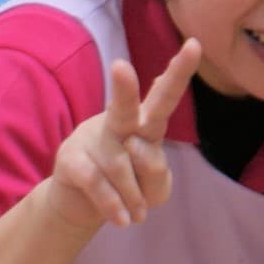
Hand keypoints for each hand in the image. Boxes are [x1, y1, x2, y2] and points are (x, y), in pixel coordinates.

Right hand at [48, 37, 200, 229]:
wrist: (83, 207)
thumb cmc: (128, 188)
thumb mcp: (154, 188)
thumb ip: (157, 173)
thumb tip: (135, 151)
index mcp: (144, 123)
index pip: (164, 96)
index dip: (179, 72)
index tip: (195, 44)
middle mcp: (117, 123)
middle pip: (123, 106)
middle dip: (124, 88)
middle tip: (121, 66)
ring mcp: (90, 138)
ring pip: (119, 164)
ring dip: (133, 195)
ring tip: (138, 215)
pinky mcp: (69, 160)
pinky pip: (95, 182)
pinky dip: (113, 204)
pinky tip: (124, 219)